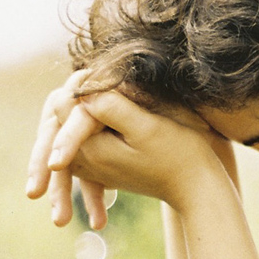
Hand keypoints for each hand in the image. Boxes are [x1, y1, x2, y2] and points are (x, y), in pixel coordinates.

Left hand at [26, 73, 232, 227]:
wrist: (195, 186)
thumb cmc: (177, 154)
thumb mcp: (146, 126)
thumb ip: (111, 107)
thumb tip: (83, 88)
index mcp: (90, 150)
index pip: (63, 103)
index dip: (82, 81)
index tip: (107, 72)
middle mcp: (84, 162)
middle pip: (62, 116)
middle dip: (80, 95)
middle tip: (107, 79)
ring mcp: (93, 168)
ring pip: (71, 128)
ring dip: (85, 109)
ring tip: (111, 93)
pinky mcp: (103, 169)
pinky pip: (84, 141)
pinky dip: (90, 125)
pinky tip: (112, 111)